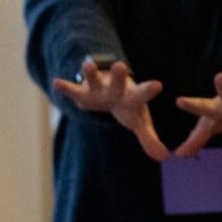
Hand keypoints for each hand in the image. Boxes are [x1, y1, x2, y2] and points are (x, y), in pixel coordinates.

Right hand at [52, 59, 168, 160]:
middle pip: (118, 84)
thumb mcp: (139, 122)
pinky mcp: (82, 94)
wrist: (110, 92)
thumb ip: (149, 138)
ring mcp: (98, 90)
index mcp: (133, 97)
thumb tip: (164, 157)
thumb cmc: (128, 108)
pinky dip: (66, 88)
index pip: (143, 94)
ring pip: (94, 81)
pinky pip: (73, 90)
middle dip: (118, 76)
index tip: (157, 84)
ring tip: (87, 65)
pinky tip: (57, 82)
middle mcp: (116, 90)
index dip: (149, 90)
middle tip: (120, 66)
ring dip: (91, 74)